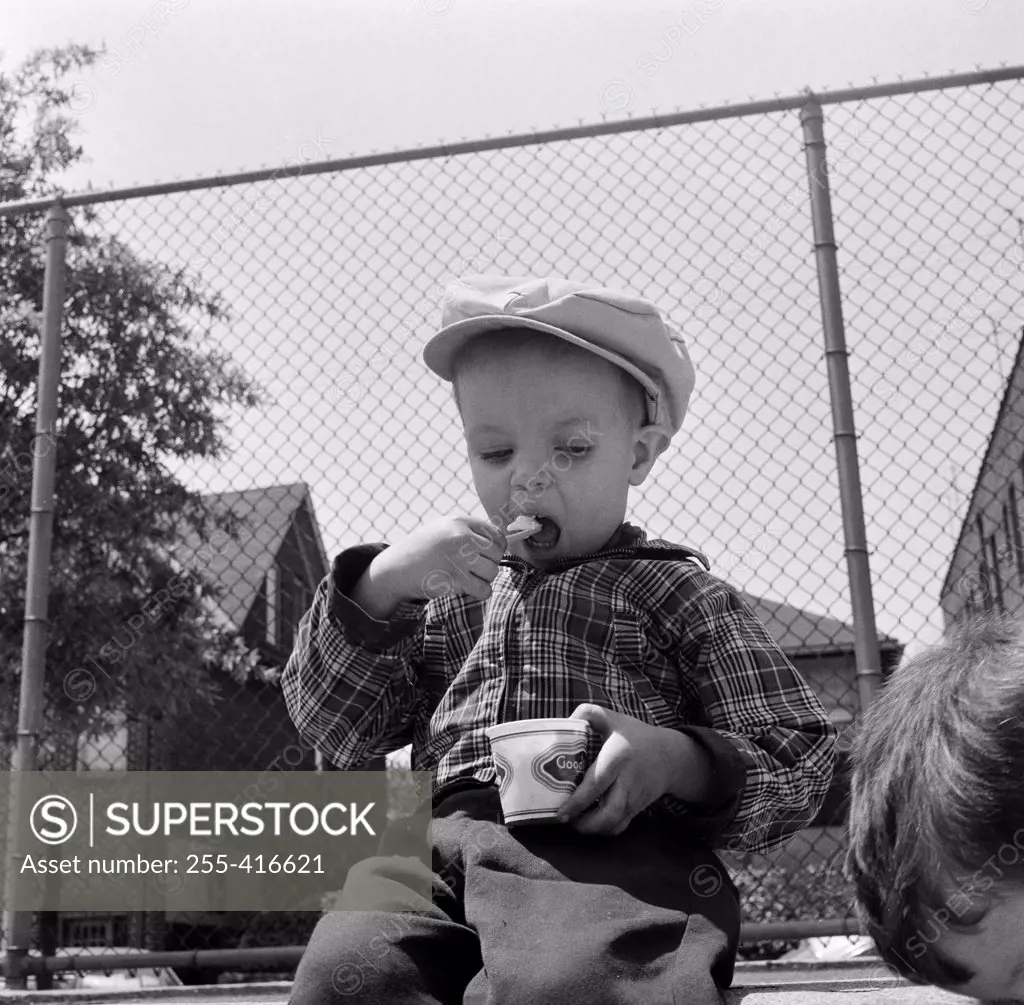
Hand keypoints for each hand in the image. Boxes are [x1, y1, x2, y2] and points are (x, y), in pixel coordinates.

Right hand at [372, 515, 506, 605]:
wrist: (396, 568)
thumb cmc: (423, 550)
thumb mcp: (444, 529)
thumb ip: (471, 532)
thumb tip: (503, 544)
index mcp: (460, 522)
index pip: (497, 536)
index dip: (497, 549)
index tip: (487, 556)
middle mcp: (461, 536)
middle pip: (497, 555)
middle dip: (488, 564)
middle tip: (472, 569)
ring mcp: (458, 557)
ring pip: (492, 572)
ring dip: (483, 579)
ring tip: (466, 577)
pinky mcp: (454, 578)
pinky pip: (484, 589)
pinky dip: (480, 592)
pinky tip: (467, 588)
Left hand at [556, 705, 710, 836]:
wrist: (670, 756)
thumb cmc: (636, 736)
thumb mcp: (613, 718)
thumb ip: (588, 713)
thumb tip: (565, 720)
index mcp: (618, 757)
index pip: (597, 784)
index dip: (578, 801)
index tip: (561, 812)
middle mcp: (627, 781)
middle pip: (608, 813)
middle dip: (585, 824)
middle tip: (564, 819)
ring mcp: (634, 798)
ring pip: (614, 824)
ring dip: (592, 829)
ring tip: (575, 822)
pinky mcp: (637, 809)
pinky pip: (620, 827)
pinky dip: (603, 830)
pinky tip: (591, 822)